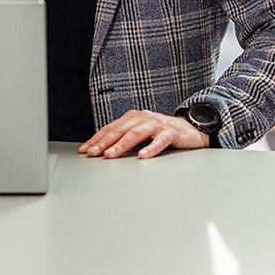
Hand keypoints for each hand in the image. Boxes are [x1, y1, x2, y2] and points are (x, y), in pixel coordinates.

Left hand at [78, 110, 209, 158]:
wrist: (190, 128)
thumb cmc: (161, 132)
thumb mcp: (140, 133)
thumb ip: (125, 139)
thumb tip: (103, 150)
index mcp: (132, 117)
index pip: (110, 128)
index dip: (96, 139)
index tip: (85, 150)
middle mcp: (142, 117)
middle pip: (119, 130)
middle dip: (103, 142)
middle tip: (92, 153)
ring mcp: (157, 123)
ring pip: (136, 134)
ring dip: (121, 145)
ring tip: (110, 155)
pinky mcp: (171, 132)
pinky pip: (160, 140)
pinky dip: (151, 148)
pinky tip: (143, 156)